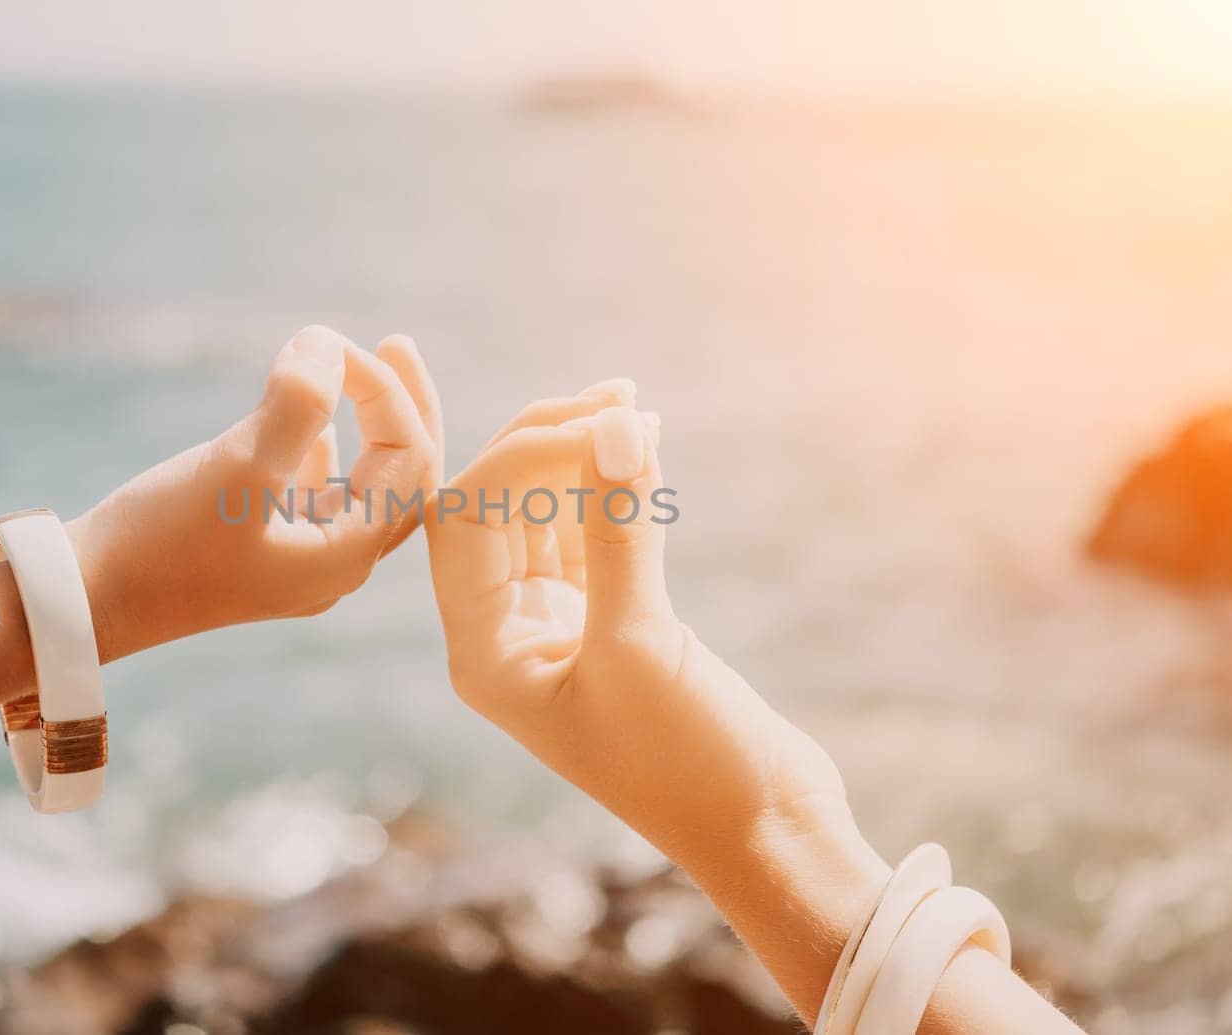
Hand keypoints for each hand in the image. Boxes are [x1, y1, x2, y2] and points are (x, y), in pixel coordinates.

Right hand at [70, 325, 442, 659]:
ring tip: (363, 372)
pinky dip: (328, 455)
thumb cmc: (160, 542)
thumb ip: (296, 401)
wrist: (82, 604)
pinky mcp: (261, 554)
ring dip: (372, 427)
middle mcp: (336, 566)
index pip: (406, 457)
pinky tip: (316, 432)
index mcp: (347, 553)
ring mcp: (300, 564)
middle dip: (406, 407)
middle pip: (406, 477)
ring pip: (366, 487)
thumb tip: (327, 343)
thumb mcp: (236, 466)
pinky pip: (321, 500)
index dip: (382, 390)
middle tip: (398, 343)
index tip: (327, 347)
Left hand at [426, 388, 844, 847]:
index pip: (466, 522)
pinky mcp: (611, 627)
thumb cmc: (687, 763)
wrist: (764, 832)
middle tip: (617, 398)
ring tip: (632, 406)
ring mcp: (557, 630)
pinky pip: (593, 538)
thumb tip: (617, 420)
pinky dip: (615, 492)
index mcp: (481, 654)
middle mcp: (505, 638)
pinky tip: (644, 450)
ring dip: (580, 459)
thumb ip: (620, 528)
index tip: (600, 426)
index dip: (521, 459)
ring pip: (544, 519)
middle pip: (495, 510)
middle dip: (545, 444)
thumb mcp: (643, 642)